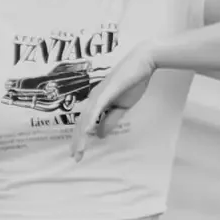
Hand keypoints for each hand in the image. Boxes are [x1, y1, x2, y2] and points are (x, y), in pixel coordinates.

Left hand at [70, 42, 157, 162]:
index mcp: (97, 102)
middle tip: (75, 157)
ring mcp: (98, 94)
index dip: (81, 138)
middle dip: (77, 141)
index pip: (85, 123)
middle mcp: (94, 98)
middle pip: (82, 123)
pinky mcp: (106, 91)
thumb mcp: (122, 107)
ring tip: (79, 150)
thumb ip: (110, 120)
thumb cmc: (133, 81)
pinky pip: (96, 109)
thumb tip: (99, 135)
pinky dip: (90, 121)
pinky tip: (87, 132)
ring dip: (82, 135)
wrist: (143, 62)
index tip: (79, 153)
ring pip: (86, 118)